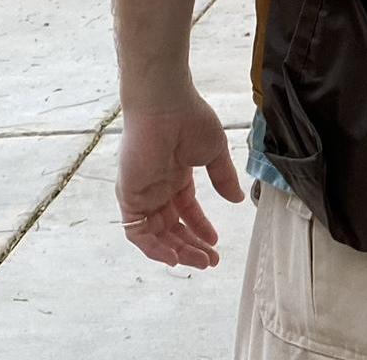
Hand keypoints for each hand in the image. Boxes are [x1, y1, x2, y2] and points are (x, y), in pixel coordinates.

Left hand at [115, 86, 244, 268]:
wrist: (165, 105)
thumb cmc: (190, 119)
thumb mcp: (214, 152)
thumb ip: (224, 177)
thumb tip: (237, 199)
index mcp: (176, 175)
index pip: (186, 209)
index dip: (200, 227)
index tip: (215, 243)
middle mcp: (157, 187)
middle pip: (171, 227)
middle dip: (191, 245)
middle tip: (210, 261)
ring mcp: (142, 193)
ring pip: (155, 234)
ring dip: (175, 251)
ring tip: (197, 262)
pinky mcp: (129, 196)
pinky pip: (137, 231)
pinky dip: (153, 248)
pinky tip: (173, 256)